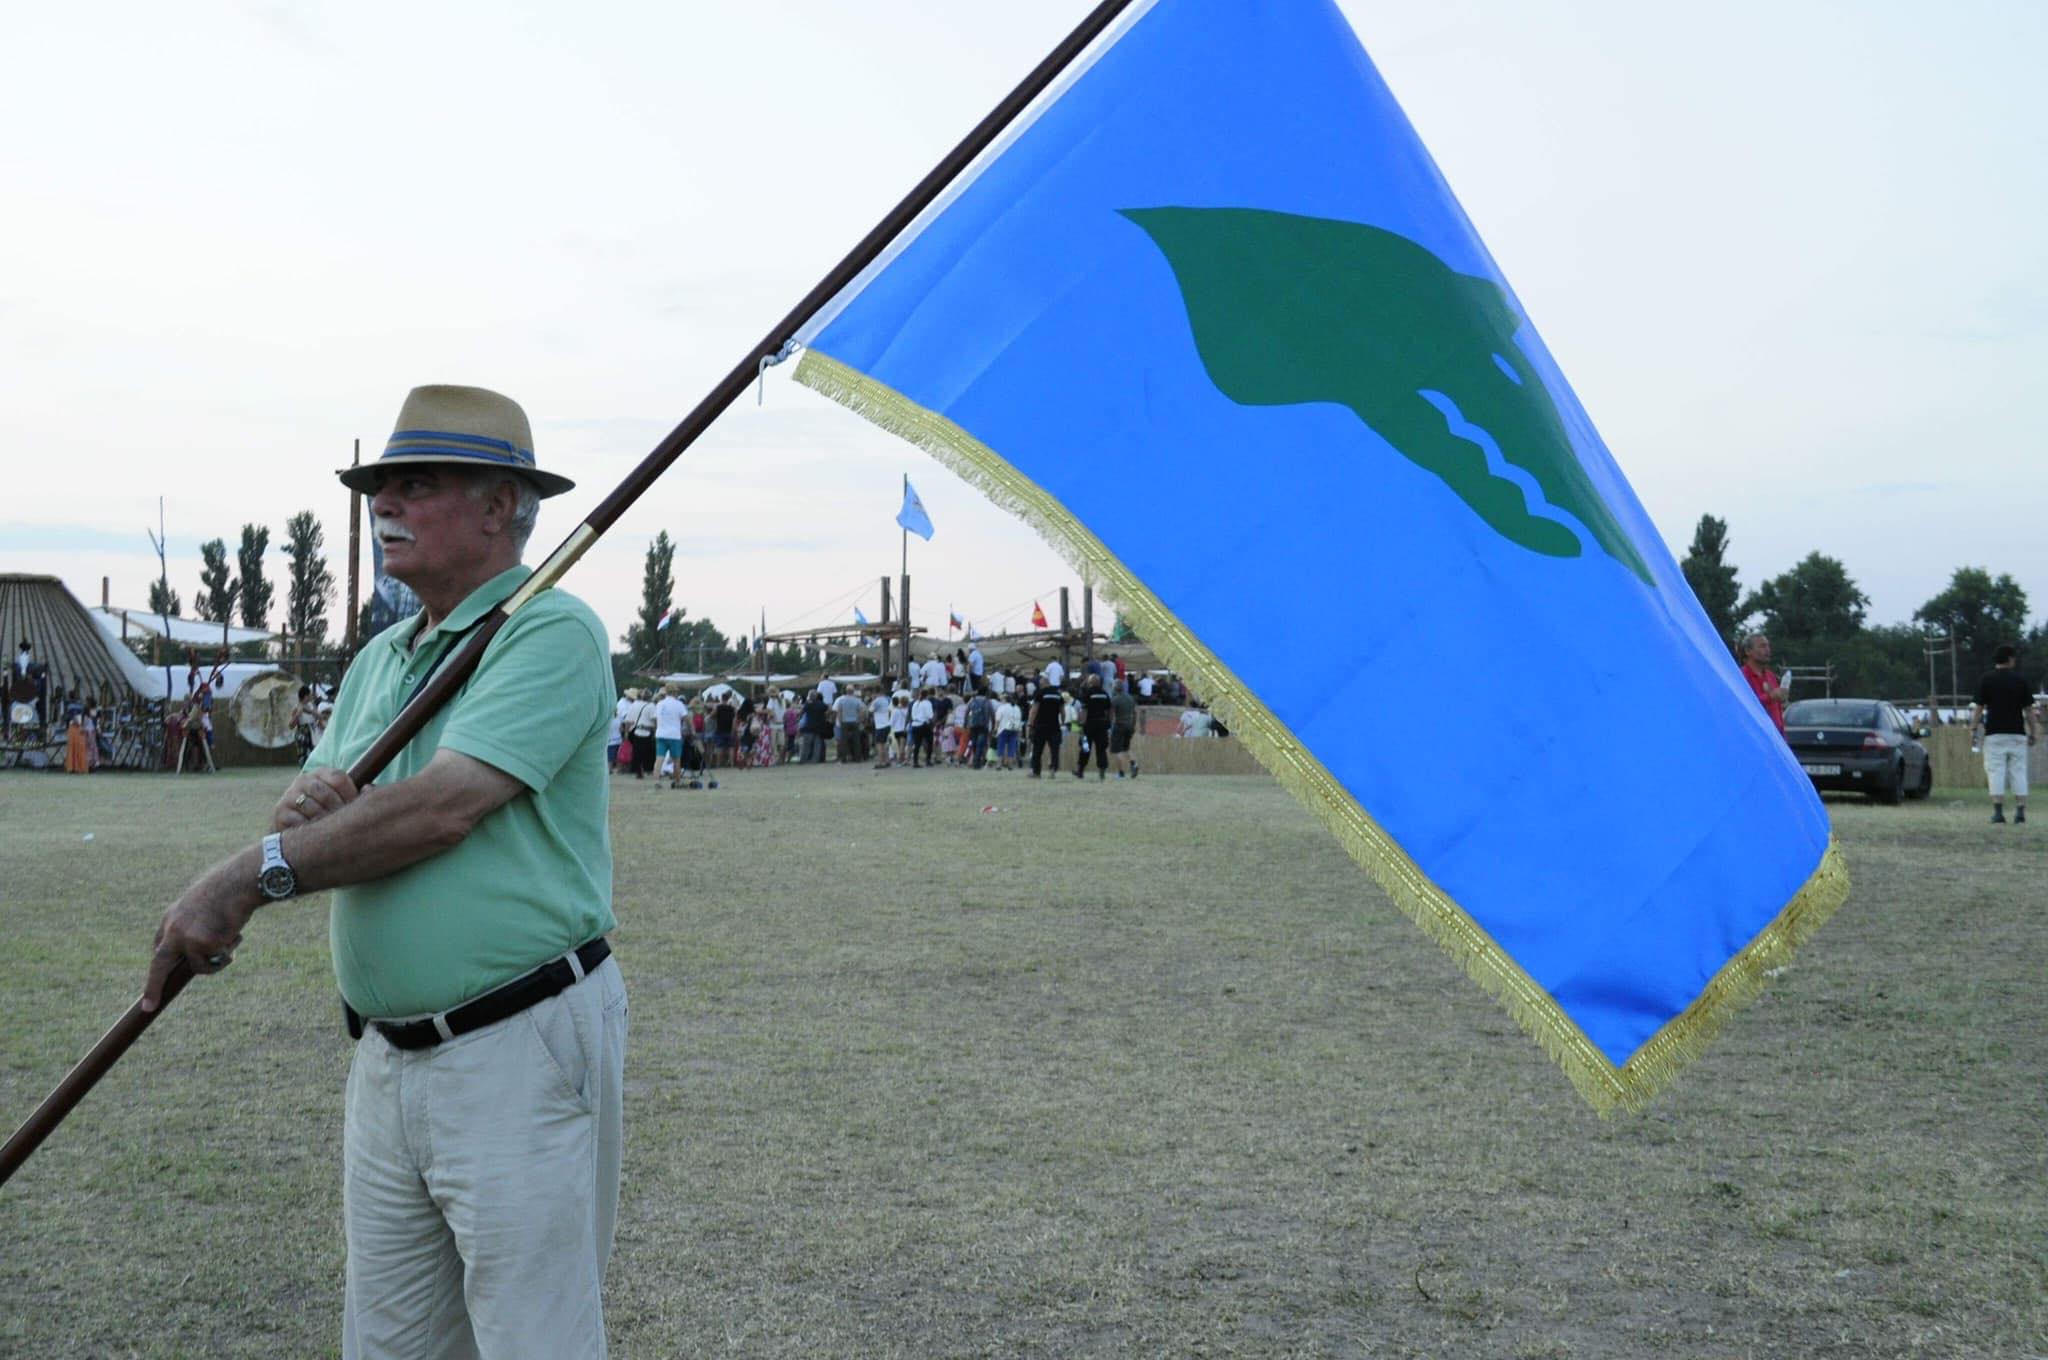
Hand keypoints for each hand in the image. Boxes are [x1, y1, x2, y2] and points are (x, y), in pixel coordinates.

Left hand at [143, 869, 258, 1010]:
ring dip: (217, 961)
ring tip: (231, 940)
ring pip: (199, 966)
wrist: (237, 882)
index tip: (159, 978)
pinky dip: (229, 954)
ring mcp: (187, 938)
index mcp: (171, 918)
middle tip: (149, 1005)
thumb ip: (197, 926)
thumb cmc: (228, 890)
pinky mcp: (202, 944)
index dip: (161, 964)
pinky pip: (217, 962)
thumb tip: (204, 950)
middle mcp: (174, 930)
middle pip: (159, 964)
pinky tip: (235, 934)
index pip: (160, 947)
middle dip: (153, 987)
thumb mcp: (204, 906)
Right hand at [272, 767, 358, 831]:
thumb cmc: (326, 812)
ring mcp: (289, 795)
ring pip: (312, 807)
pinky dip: (310, 829)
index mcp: (320, 773)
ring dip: (325, 821)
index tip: (356, 808)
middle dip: (338, 810)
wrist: (294, 827)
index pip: (338, 778)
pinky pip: (298, 820)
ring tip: (335, 831)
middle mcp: (302, 780)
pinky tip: (318, 835)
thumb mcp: (340, 799)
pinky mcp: (280, 812)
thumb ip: (355, 795)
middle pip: (325, 793)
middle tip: (346, 824)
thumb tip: (369, 789)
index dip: (350, 794)